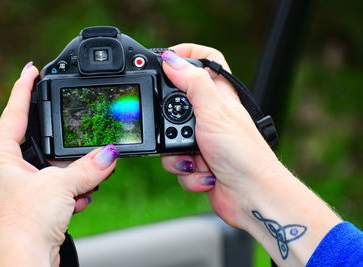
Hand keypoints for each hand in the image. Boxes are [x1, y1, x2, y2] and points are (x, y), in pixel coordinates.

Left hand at [0, 62, 117, 265]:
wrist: (25, 265)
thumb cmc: (23, 227)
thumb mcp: (60, 187)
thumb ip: (88, 168)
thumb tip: (110, 154)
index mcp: (0, 159)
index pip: (13, 114)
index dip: (24, 89)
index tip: (33, 70)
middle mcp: (8, 171)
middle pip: (38, 141)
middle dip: (61, 141)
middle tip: (76, 124)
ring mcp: (21, 189)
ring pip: (54, 168)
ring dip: (74, 173)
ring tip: (87, 178)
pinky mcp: (36, 205)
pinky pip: (59, 187)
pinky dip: (74, 191)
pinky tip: (80, 200)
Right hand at [160, 44, 279, 227]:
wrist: (251, 196)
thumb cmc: (244, 154)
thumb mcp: (215, 113)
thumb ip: (193, 84)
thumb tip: (172, 60)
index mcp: (218, 96)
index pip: (205, 61)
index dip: (187, 54)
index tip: (166, 58)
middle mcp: (210, 116)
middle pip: (175, 104)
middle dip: (169, 123)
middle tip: (178, 131)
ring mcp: (203, 140)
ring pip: (170, 139)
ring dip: (178, 156)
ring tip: (196, 159)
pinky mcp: (197, 162)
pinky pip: (177, 163)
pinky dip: (188, 172)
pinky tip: (206, 175)